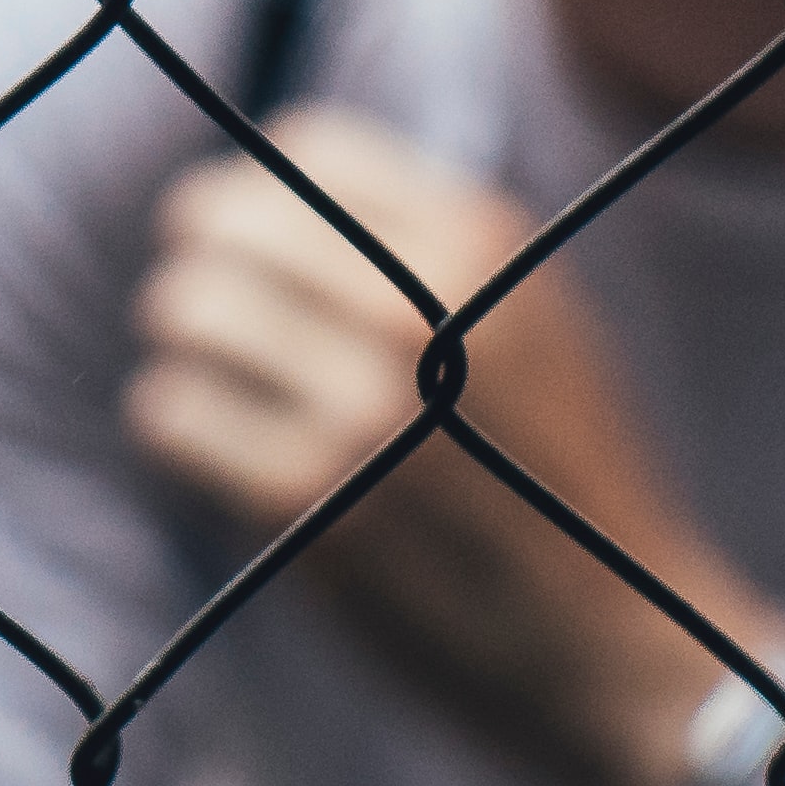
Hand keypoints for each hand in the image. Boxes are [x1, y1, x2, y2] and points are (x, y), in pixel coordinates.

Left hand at [125, 101, 769, 785]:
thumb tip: (262, 186)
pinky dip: (179, 431)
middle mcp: (416, 307)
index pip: (304, 148)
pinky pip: (168, 413)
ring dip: (186, 352)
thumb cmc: (558, 471)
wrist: (617, 637)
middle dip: (205, 268)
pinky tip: (225, 456)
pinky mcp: (305, 496)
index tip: (265, 251)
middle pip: (216, 222)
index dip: (264, 198)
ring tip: (224, 388)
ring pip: (178, 311)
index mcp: (479, 243)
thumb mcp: (530, 316)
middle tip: (218, 322)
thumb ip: (424, 241)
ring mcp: (358, 403)